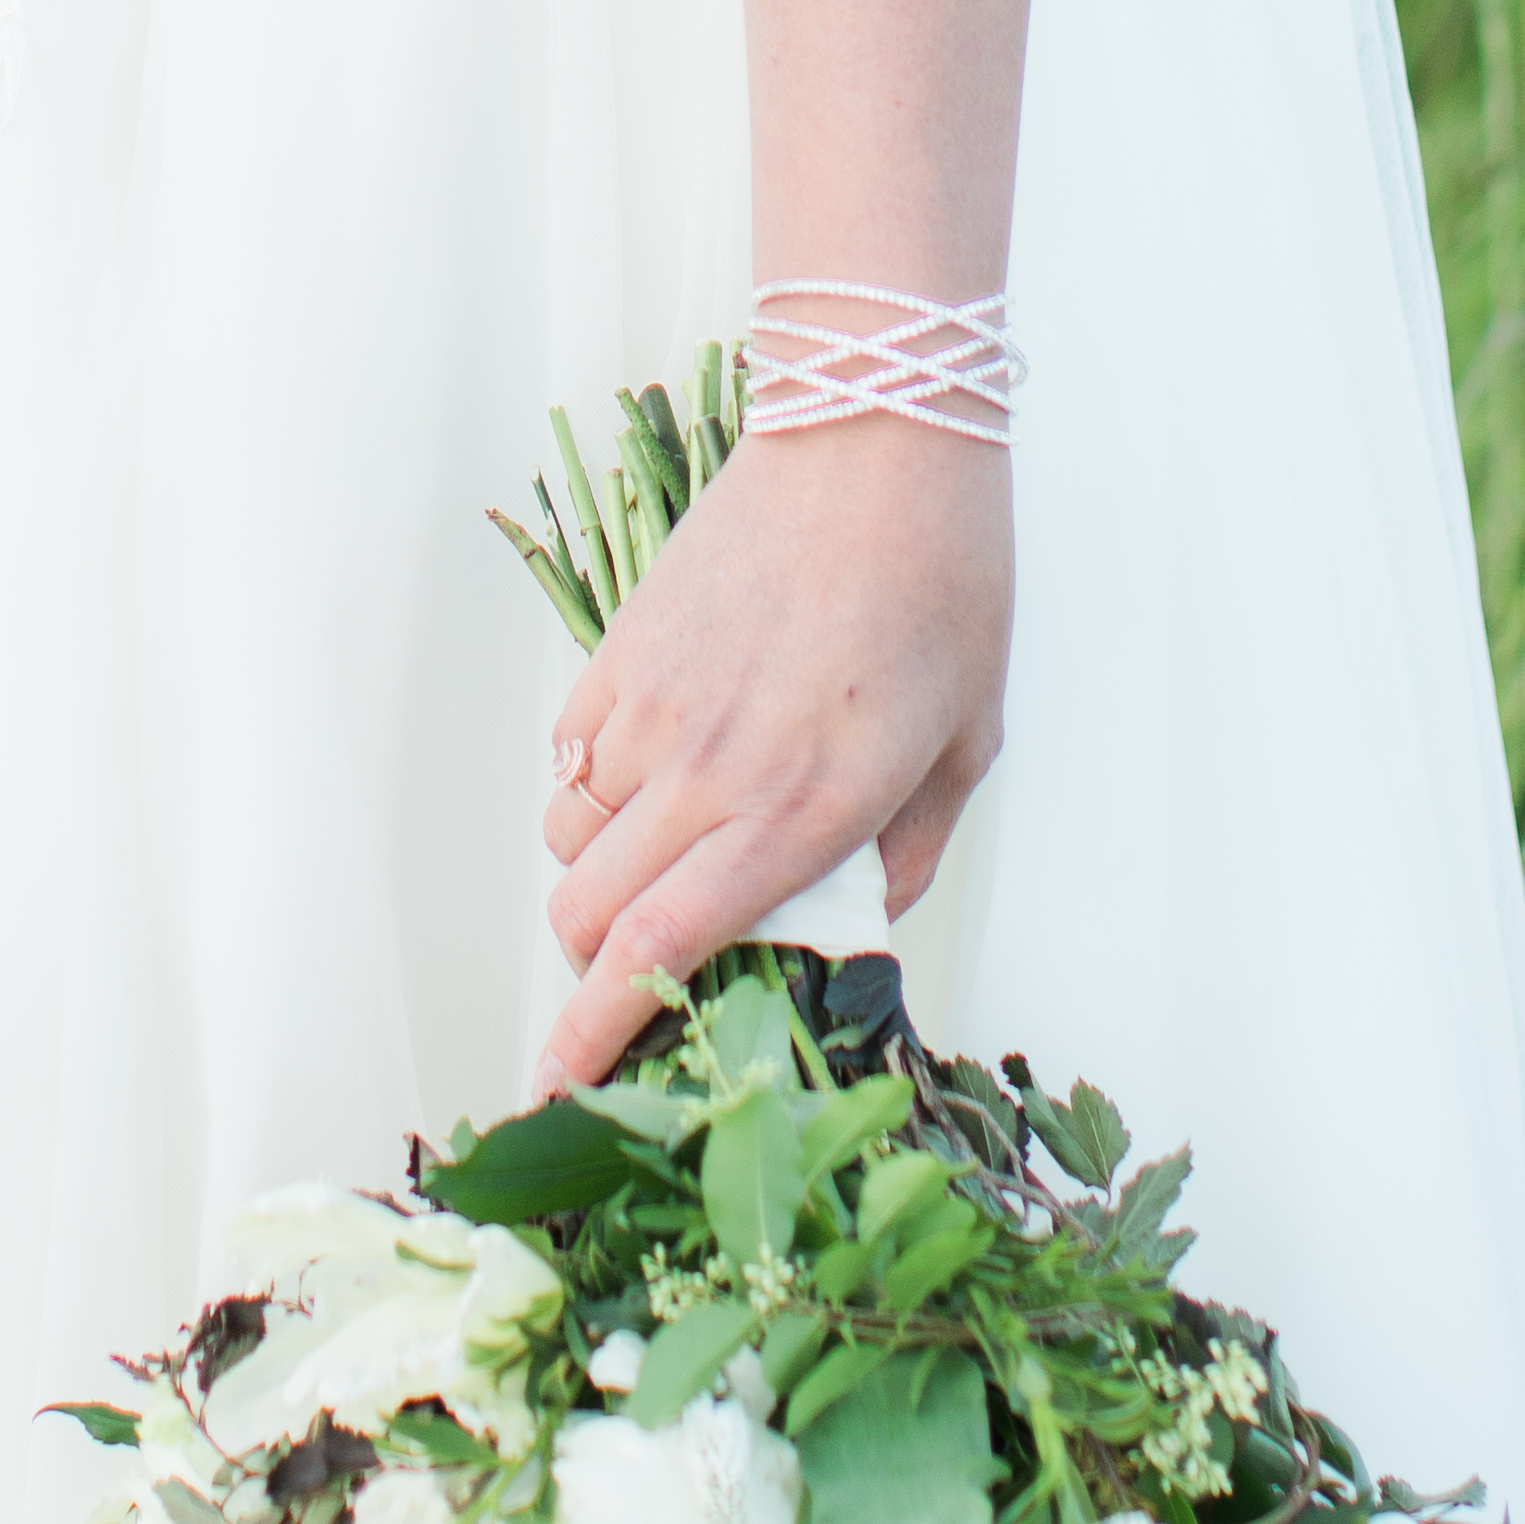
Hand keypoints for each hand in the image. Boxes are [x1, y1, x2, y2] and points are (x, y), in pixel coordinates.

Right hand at [536, 423, 1008, 1091]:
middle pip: (585, 915)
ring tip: (668, 848)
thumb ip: (909, 850)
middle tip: (654, 957)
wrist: (876, 431)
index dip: (593, 1039)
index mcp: (798, 813)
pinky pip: (568, 750)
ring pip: (566, 838)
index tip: (557, 1092)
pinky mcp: (622, 646)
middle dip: (599, 964)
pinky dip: (591, 783)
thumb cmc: (944, 581)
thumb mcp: (967, 738)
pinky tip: (657, 762)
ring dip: (598, 873)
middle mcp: (705, 773)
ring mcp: (651, 706)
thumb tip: (857, 916)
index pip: (659, 954)